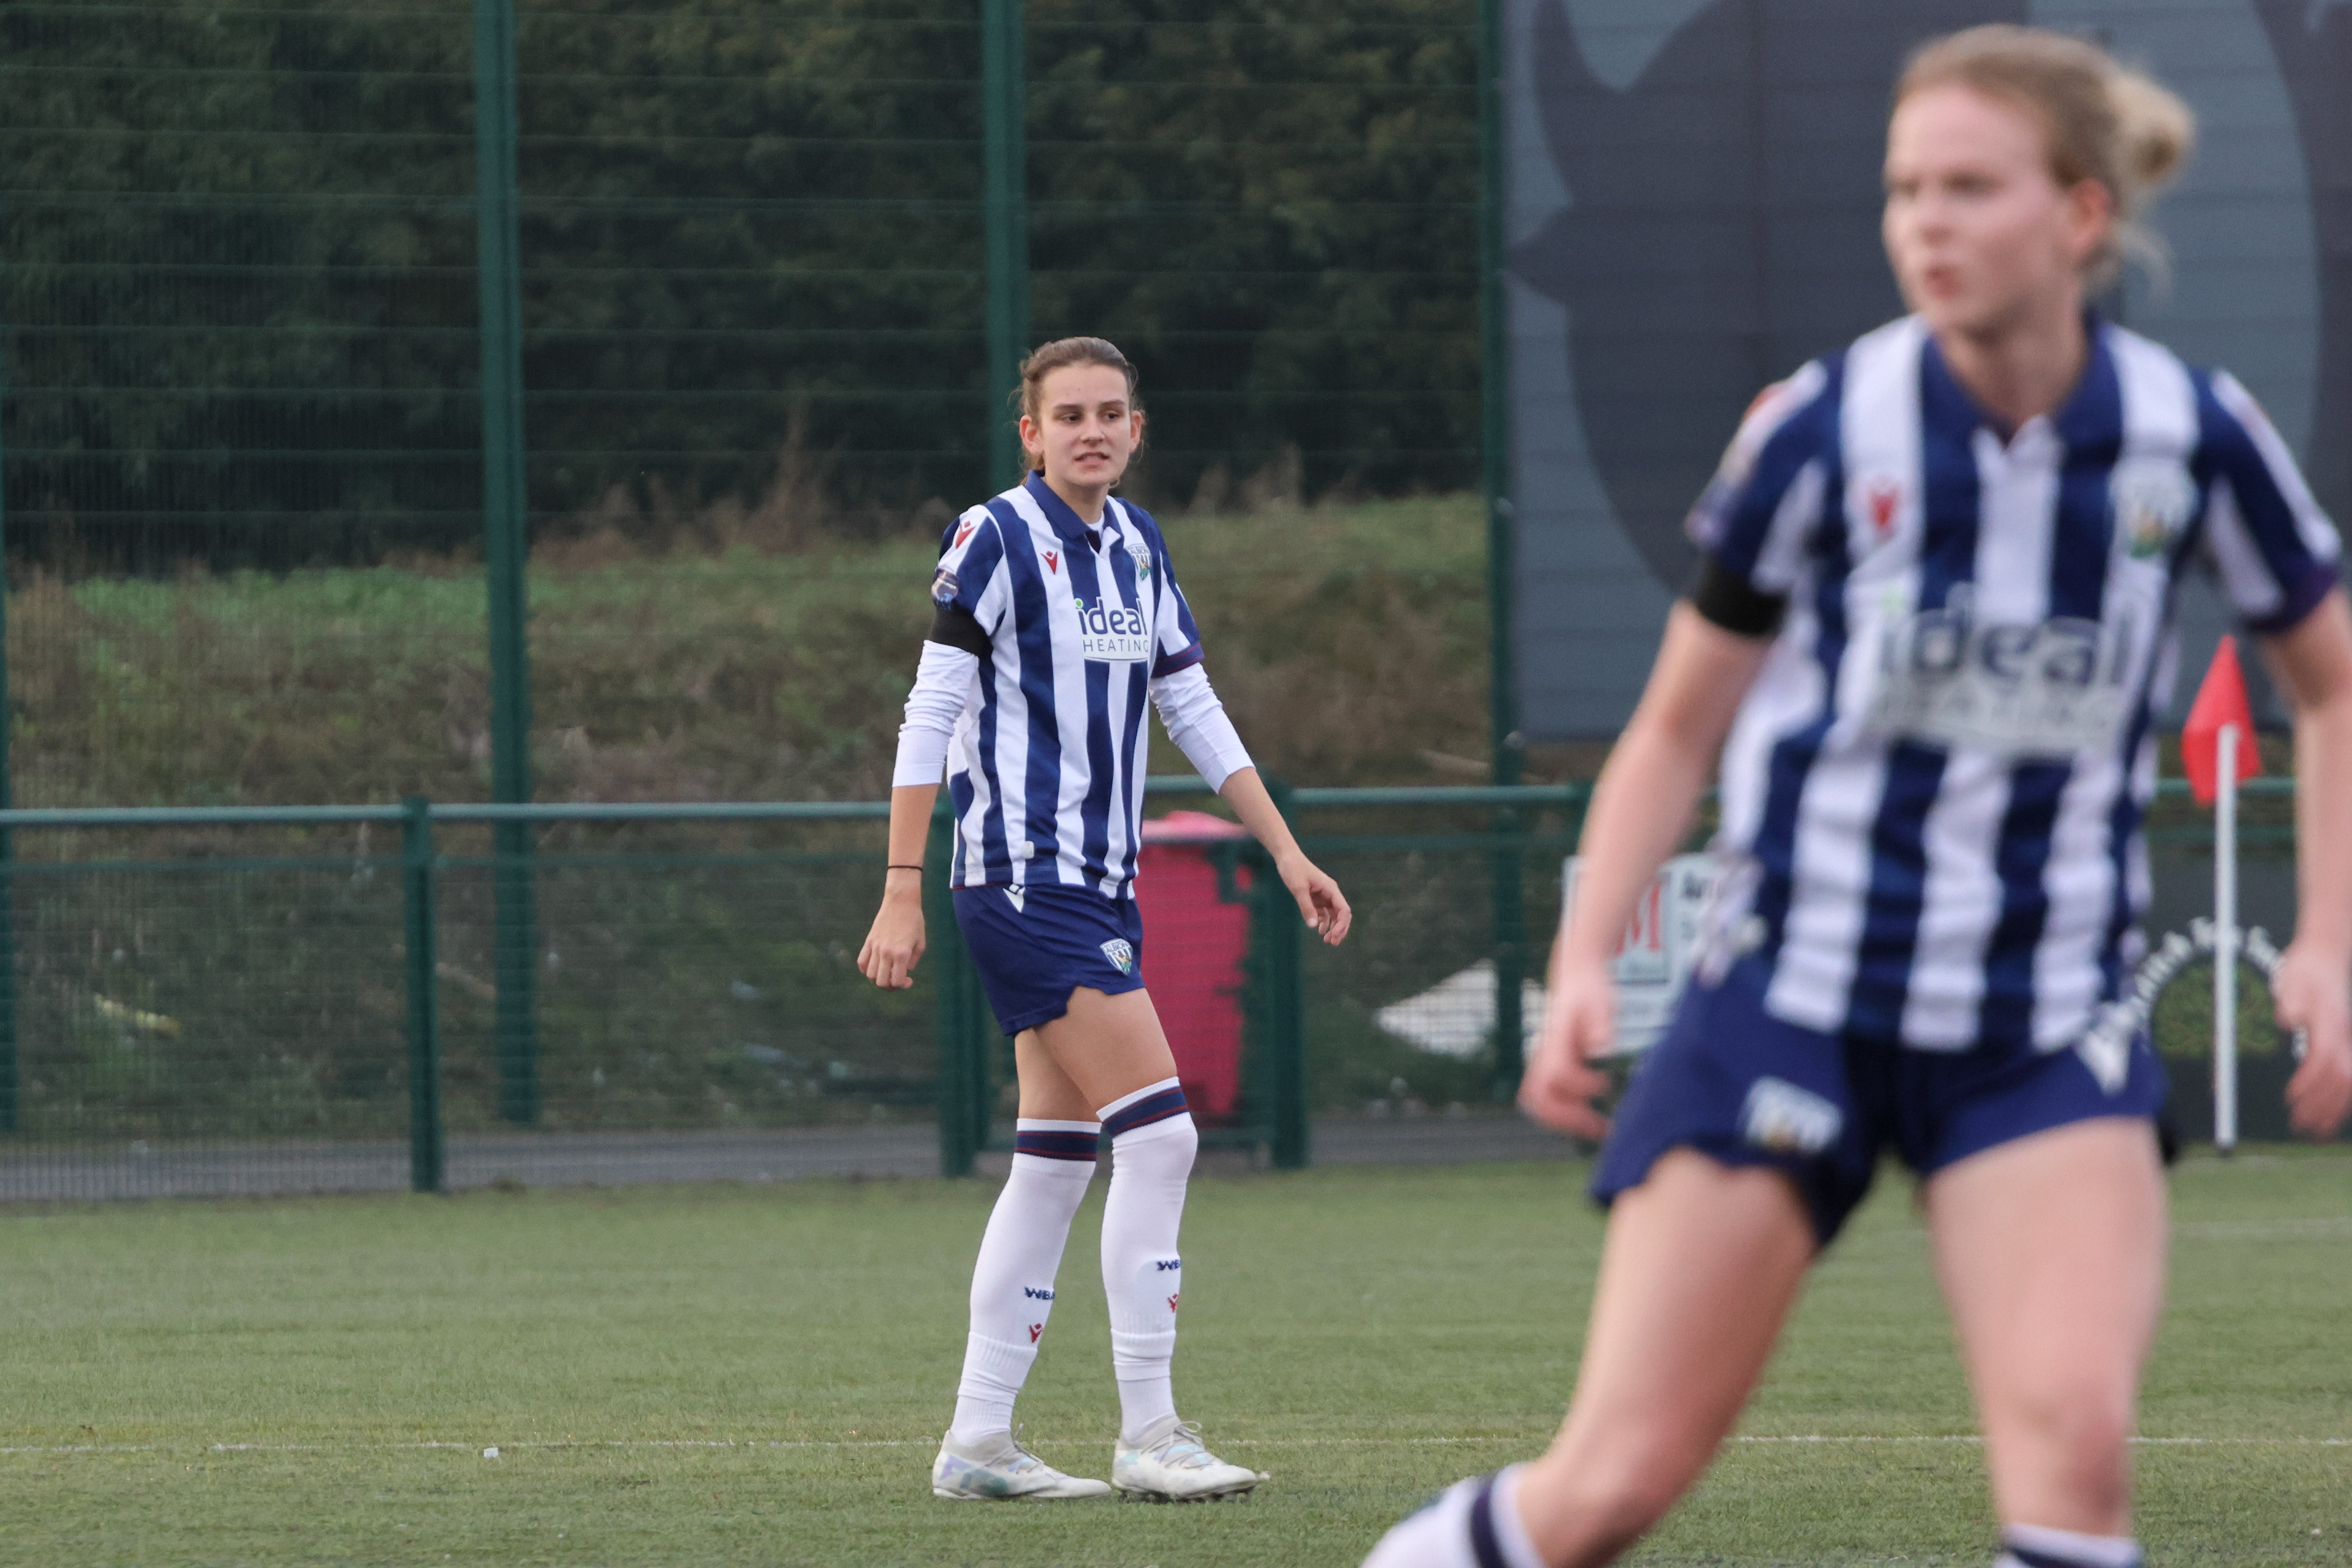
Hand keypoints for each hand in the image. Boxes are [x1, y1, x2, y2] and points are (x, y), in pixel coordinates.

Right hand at [857, 876, 926, 989]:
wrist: (901, 902)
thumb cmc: (915, 921)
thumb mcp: (921, 943)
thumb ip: (913, 962)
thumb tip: (904, 973)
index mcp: (902, 954)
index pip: (896, 981)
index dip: (903, 986)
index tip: (909, 980)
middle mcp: (887, 952)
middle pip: (881, 982)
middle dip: (890, 986)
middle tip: (897, 979)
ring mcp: (875, 947)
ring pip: (870, 975)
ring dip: (878, 979)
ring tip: (887, 973)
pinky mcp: (868, 941)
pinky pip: (861, 962)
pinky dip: (866, 969)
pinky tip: (876, 966)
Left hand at [1276, 851, 1351, 944]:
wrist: (1287, 858)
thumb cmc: (1293, 869)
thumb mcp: (1299, 888)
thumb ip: (1306, 907)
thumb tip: (1314, 926)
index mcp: (1331, 889)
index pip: (1344, 909)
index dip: (1342, 924)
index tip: (1334, 935)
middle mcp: (1330, 893)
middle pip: (1342, 914)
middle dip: (1340, 929)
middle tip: (1332, 942)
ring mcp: (1324, 895)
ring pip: (1334, 915)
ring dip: (1333, 927)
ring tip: (1327, 940)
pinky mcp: (1316, 897)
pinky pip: (1324, 912)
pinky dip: (1324, 922)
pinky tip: (1319, 930)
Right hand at [1518, 949, 1615, 1140]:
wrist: (1578, 979)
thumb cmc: (1591, 991)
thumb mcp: (1601, 1002)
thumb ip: (1600, 1024)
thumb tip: (1600, 1048)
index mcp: (1556, 1041)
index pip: (1557, 1073)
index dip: (1580, 1085)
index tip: (1606, 1081)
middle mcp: (1545, 1055)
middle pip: (1538, 1097)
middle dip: (1566, 1117)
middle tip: (1598, 1126)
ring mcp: (1545, 1063)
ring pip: (1540, 1102)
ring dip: (1565, 1121)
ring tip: (1596, 1129)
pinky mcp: (1552, 1068)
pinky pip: (1548, 1098)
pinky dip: (1566, 1114)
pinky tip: (1591, 1118)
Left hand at [2272, 939, 2351, 1138]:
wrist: (2324, 956)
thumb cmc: (2304, 970)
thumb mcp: (2292, 981)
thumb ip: (2290, 1001)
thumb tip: (2286, 1020)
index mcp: (2330, 1023)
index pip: (2323, 1060)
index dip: (2308, 1082)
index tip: (2290, 1099)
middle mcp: (2344, 1035)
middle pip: (2340, 1078)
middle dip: (2321, 1104)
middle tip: (2298, 1126)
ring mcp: (2347, 1040)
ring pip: (2348, 1082)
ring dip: (2332, 1108)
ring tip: (2314, 1131)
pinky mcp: (2343, 1043)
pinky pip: (2348, 1077)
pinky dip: (2341, 1099)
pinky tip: (2330, 1115)